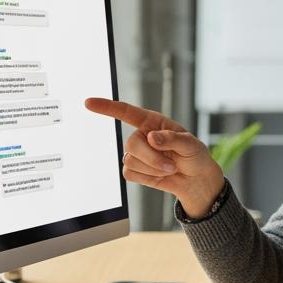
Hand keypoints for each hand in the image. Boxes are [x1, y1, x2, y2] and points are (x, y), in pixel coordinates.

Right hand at [83, 98, 224, 217]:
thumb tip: (151, 137)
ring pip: (130, 161)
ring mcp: (136, 153)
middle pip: (131, 144)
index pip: (126, 112)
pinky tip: (159, 175)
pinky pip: (130, 174)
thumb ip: (172, 139)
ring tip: (170, 168)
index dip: (106, 107)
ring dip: (153, 169)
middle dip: (152, 158)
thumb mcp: (191, 144)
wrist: (195, 179)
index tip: (88, 103)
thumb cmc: (194, 155)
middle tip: (171, 165)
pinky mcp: (134, 169)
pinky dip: (147, 178)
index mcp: (153, 122)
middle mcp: (141, 135)